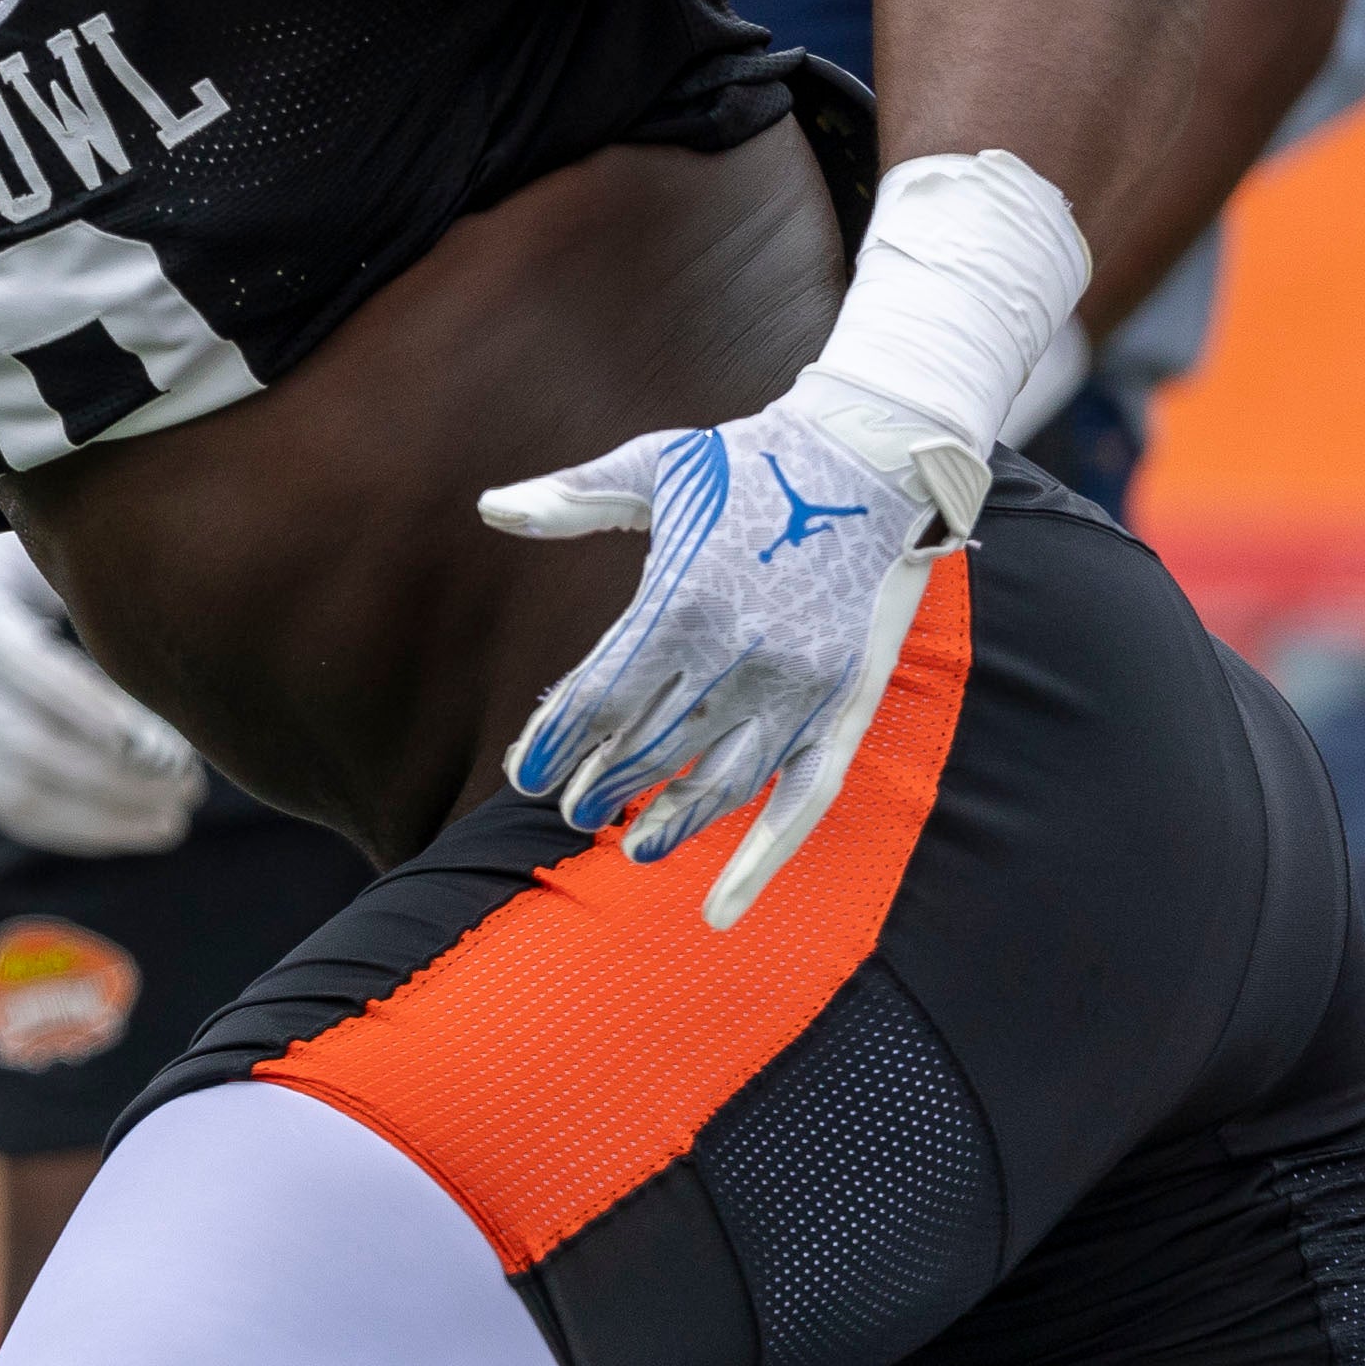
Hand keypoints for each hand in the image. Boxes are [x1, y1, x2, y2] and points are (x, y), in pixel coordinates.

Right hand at [0, 491, 204, 855]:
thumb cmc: (1, 543)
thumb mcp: (38, 546)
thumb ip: (91, 588)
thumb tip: (180, 645)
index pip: (37, 677)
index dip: (102, 714)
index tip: (171, 743)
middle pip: (32, 748)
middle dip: (118, 777)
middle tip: (190, 787)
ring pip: (18, 791)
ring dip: (102, 815)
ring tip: (172, 820)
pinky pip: (3, 802)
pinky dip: (70, 825)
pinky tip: (127, 828)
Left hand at [481, 377, 981, 928]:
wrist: (873, 456)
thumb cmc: (751, 463)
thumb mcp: (659, 464)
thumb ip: (575, 496)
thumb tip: (492, 507)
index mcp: (683, 599)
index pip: (598, 699)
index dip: (554, 741)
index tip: (524, 771)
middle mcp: (739, 652)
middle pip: (650, 746)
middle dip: (602, 784)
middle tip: (571, 809)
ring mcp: (797, 682)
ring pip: (720, 782)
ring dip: (671, 823)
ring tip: (633, 846)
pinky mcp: (842, 699)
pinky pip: (800, 796)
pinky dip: (761, 858)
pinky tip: (721, 909)